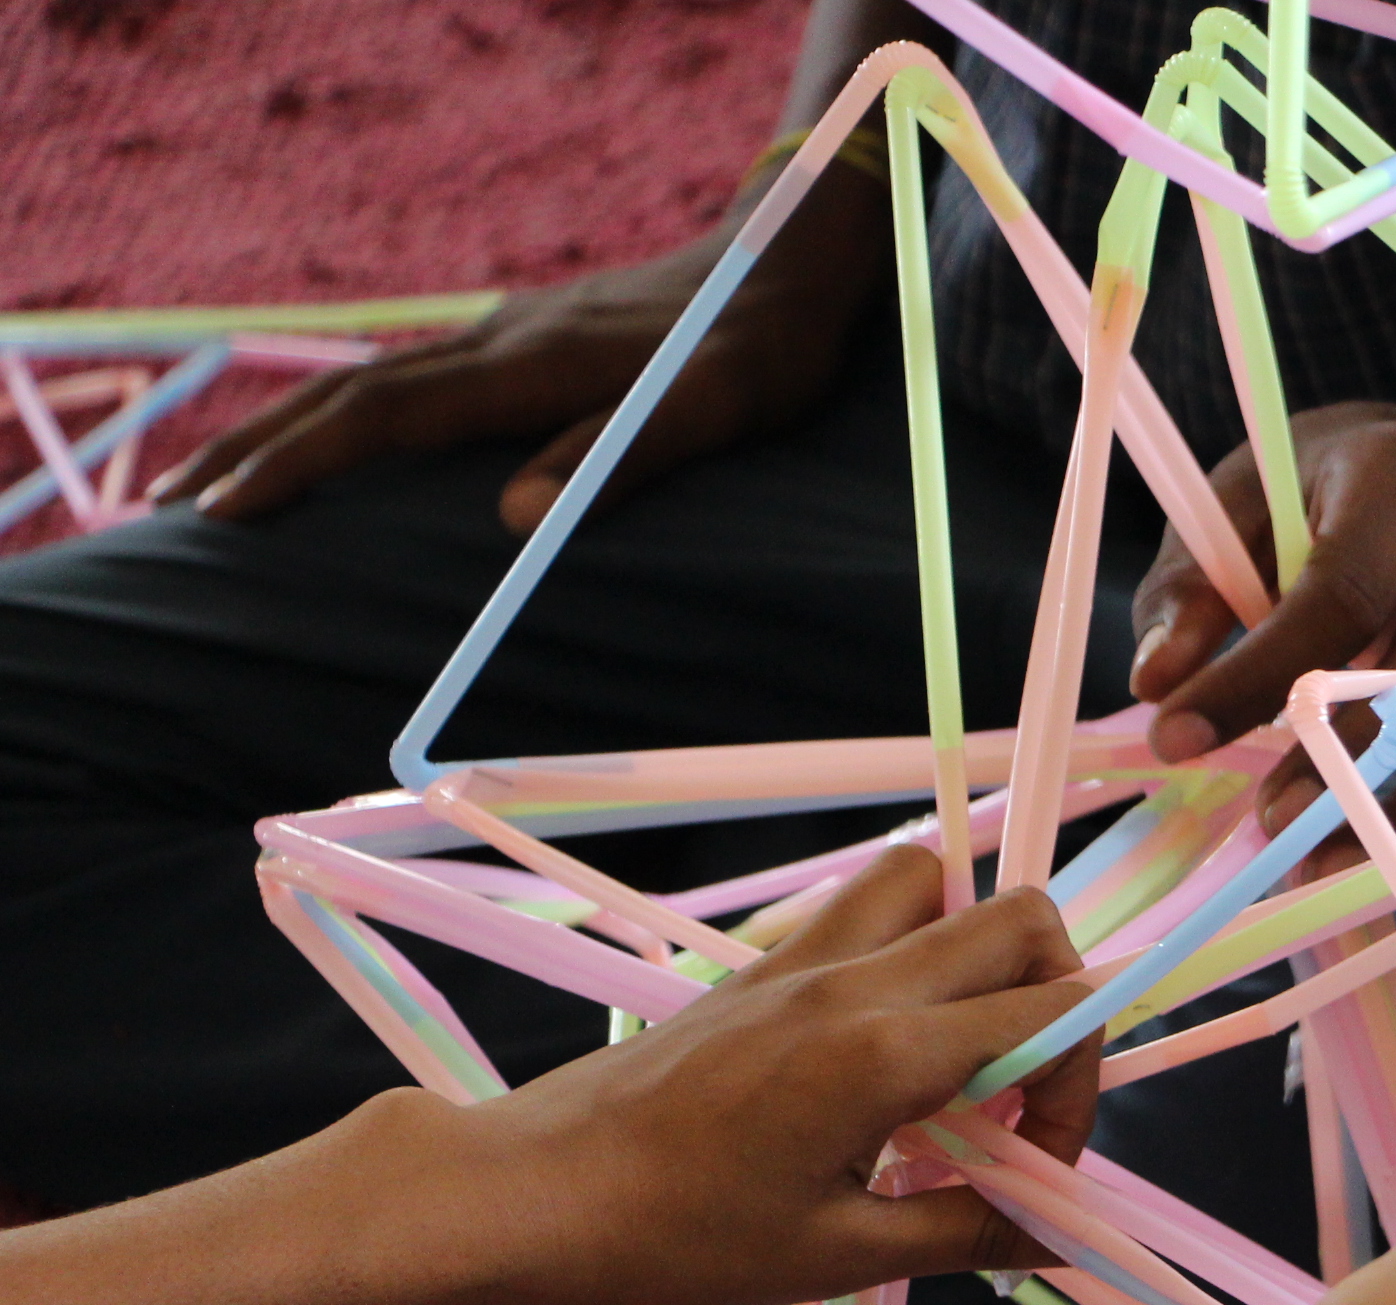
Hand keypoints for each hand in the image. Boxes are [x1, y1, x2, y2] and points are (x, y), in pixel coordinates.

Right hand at [150, 158, 889, 532]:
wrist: (788, 262)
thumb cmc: (761, 348)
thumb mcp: (714, 412)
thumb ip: (619, 457)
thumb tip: (513, 518)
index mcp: (532, 365)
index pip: (386, 419)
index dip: (301, 464)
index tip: (230, 510)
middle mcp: (501, 342)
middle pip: (349, 396)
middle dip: (256, 450)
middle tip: (173, 508)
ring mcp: (508, 336)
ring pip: (370, 383)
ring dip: (288, 431)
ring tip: (220, 481)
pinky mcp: (526, 341)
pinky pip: (411, 383)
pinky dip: (348, 415)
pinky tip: (330, 443)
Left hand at [413, 846, 1100, 1304]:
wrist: (530, 1192)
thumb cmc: (675, 1240)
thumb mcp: (838, 1258)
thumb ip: (966, 1232)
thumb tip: (1060, 1234)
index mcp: (884, 1052)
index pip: (1053, 1015)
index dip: (1078, 1092)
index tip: (1036, 1172)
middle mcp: (855, 981)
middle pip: (1021, 919)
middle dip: (1060, 1004)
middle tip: (1019, 1104)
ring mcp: (803, 962)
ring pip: (940, 882)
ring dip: (983, 953)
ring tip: (963, 1054)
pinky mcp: (764, 970)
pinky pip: (871, 911)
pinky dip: (916, 955)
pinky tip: (888, 1054)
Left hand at [1129, 403, 1395, 843]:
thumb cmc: (1325, 497)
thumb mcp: (1245, 508)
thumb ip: (1195, 587)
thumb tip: (1159, 682)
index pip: (1341, 590)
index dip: (1259, 675)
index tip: (1177, 737)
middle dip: (1349, 759)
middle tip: (1273, 825)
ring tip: (1325, 865)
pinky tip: (1390, 853)